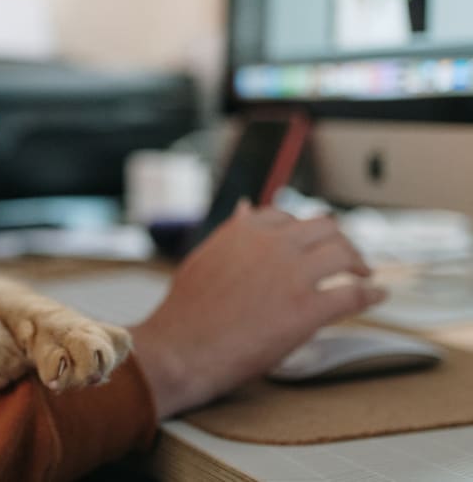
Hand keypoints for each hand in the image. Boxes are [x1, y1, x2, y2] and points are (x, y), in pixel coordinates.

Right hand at [129, 202, 385, 418]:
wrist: (182, 350)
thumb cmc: (187, 312)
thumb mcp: (204, 259)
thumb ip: (231, 234)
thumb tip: (246, 208)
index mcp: (245, 231)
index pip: (289, 217)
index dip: (306, 231)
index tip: (313, 243)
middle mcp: (272, 245)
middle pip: (325, 228)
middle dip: (340, 241)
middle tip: (348, 258)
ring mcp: (292, 276)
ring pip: (344, 254)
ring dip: (359, 263)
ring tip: (364, 274)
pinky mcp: (307, 310)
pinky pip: (353, 295)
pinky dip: (370, 295)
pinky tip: (377, 296)